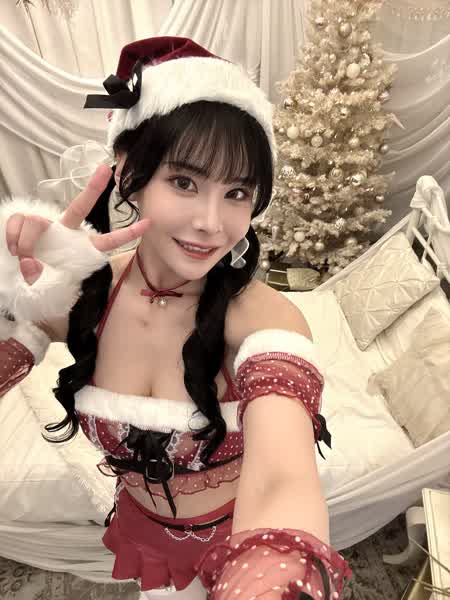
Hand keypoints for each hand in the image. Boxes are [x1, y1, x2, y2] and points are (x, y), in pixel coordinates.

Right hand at [6, 164, 150, 285]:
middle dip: (93, 188)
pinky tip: (13, 250)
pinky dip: (13, 238)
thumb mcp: (46, 284)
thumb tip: (29, 264)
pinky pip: (19, 223)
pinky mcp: (25, 220)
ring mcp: (46, 224)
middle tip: (105, 170)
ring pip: (36, 223)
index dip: (127, 233)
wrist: (16, 275)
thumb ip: (40, 276)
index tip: (147, 223)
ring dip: (26, 244)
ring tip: (23, 260)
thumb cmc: (40, 279)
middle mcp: (66, 231)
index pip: (107, 240)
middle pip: (80, 206)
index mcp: (80, 247)